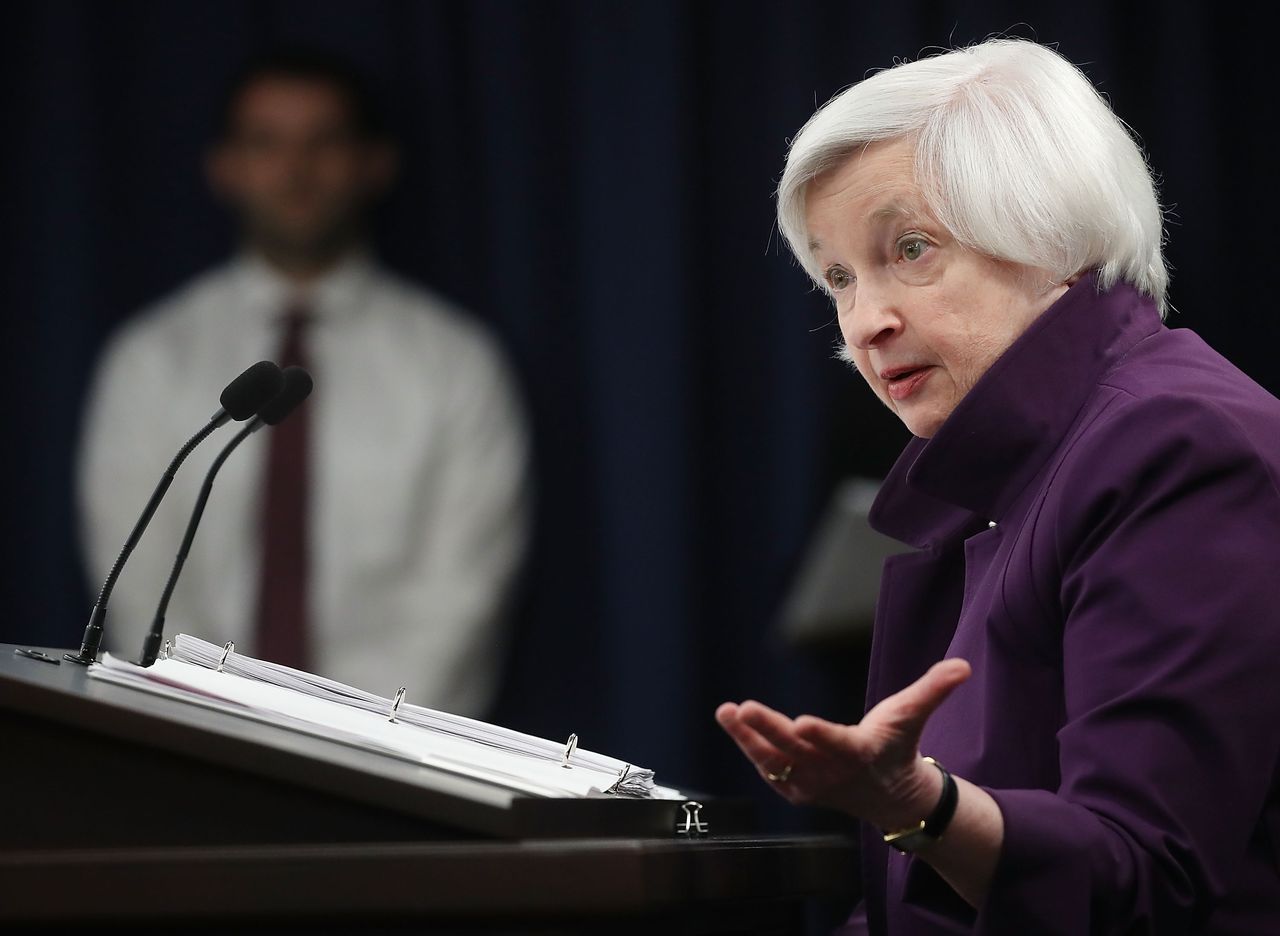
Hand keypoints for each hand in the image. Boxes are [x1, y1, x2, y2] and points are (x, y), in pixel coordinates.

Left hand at [715, 659, 970, 828]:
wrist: (889, 796)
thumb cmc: (897, 745)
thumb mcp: (914, 715)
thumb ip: (934, 689)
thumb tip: (964, 665)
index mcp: (861, 753)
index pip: (840, 745)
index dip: (822, 736)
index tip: (801, 723)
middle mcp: (832, 771)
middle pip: (796, 750)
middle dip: (768, 729)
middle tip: (743, 707)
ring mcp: (811, 783)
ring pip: (774, 761)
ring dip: (747, 737)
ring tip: (725, 711)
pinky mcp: (795, 788)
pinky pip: (768, 768)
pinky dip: (749, 746)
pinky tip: (732, 721)